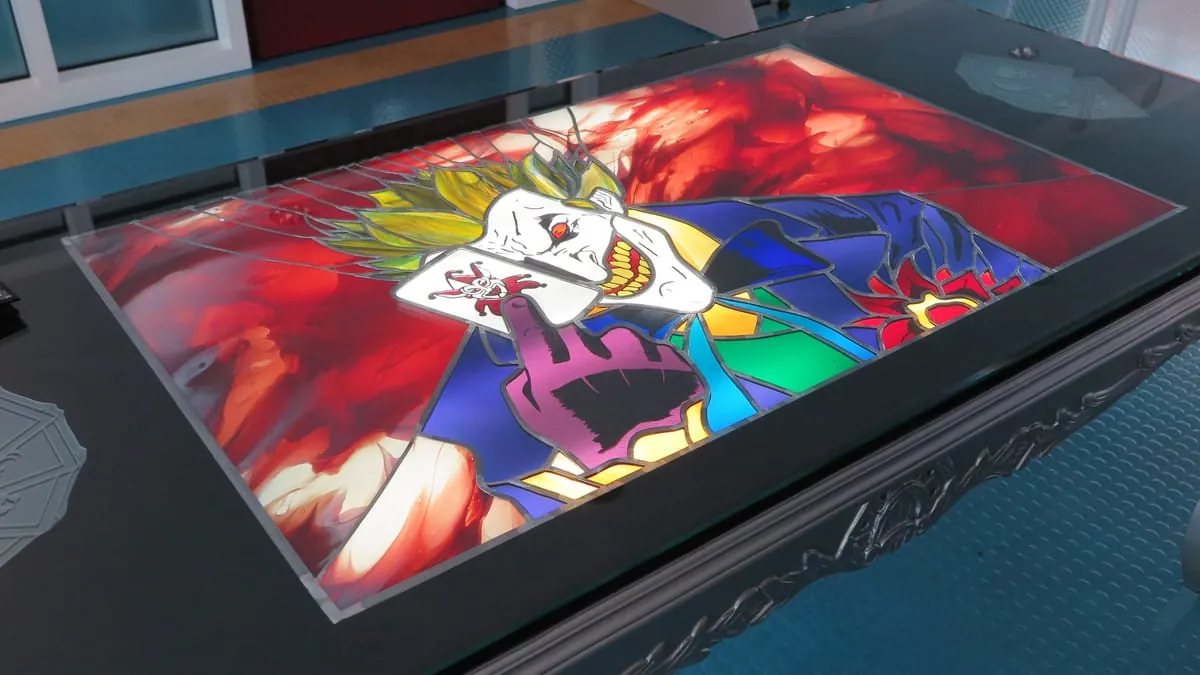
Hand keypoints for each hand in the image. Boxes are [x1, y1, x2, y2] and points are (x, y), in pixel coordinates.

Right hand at [501, 295, 702, 469]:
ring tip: (620, 389)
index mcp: (554, 374)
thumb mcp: (544, 428)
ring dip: (613, 358)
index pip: (531, 331)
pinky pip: (644, 348)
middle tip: (583, 377)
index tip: (517, 302)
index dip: (521, 314)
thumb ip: (525, 393)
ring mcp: (628, 350)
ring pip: (611, 340)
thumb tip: (524, 371)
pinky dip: (644, 365)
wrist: (652, 456)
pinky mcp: (657, 353)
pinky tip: (644, 388)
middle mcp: (588, 354)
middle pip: (572, 334)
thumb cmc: (592, 446)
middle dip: (573, 349)